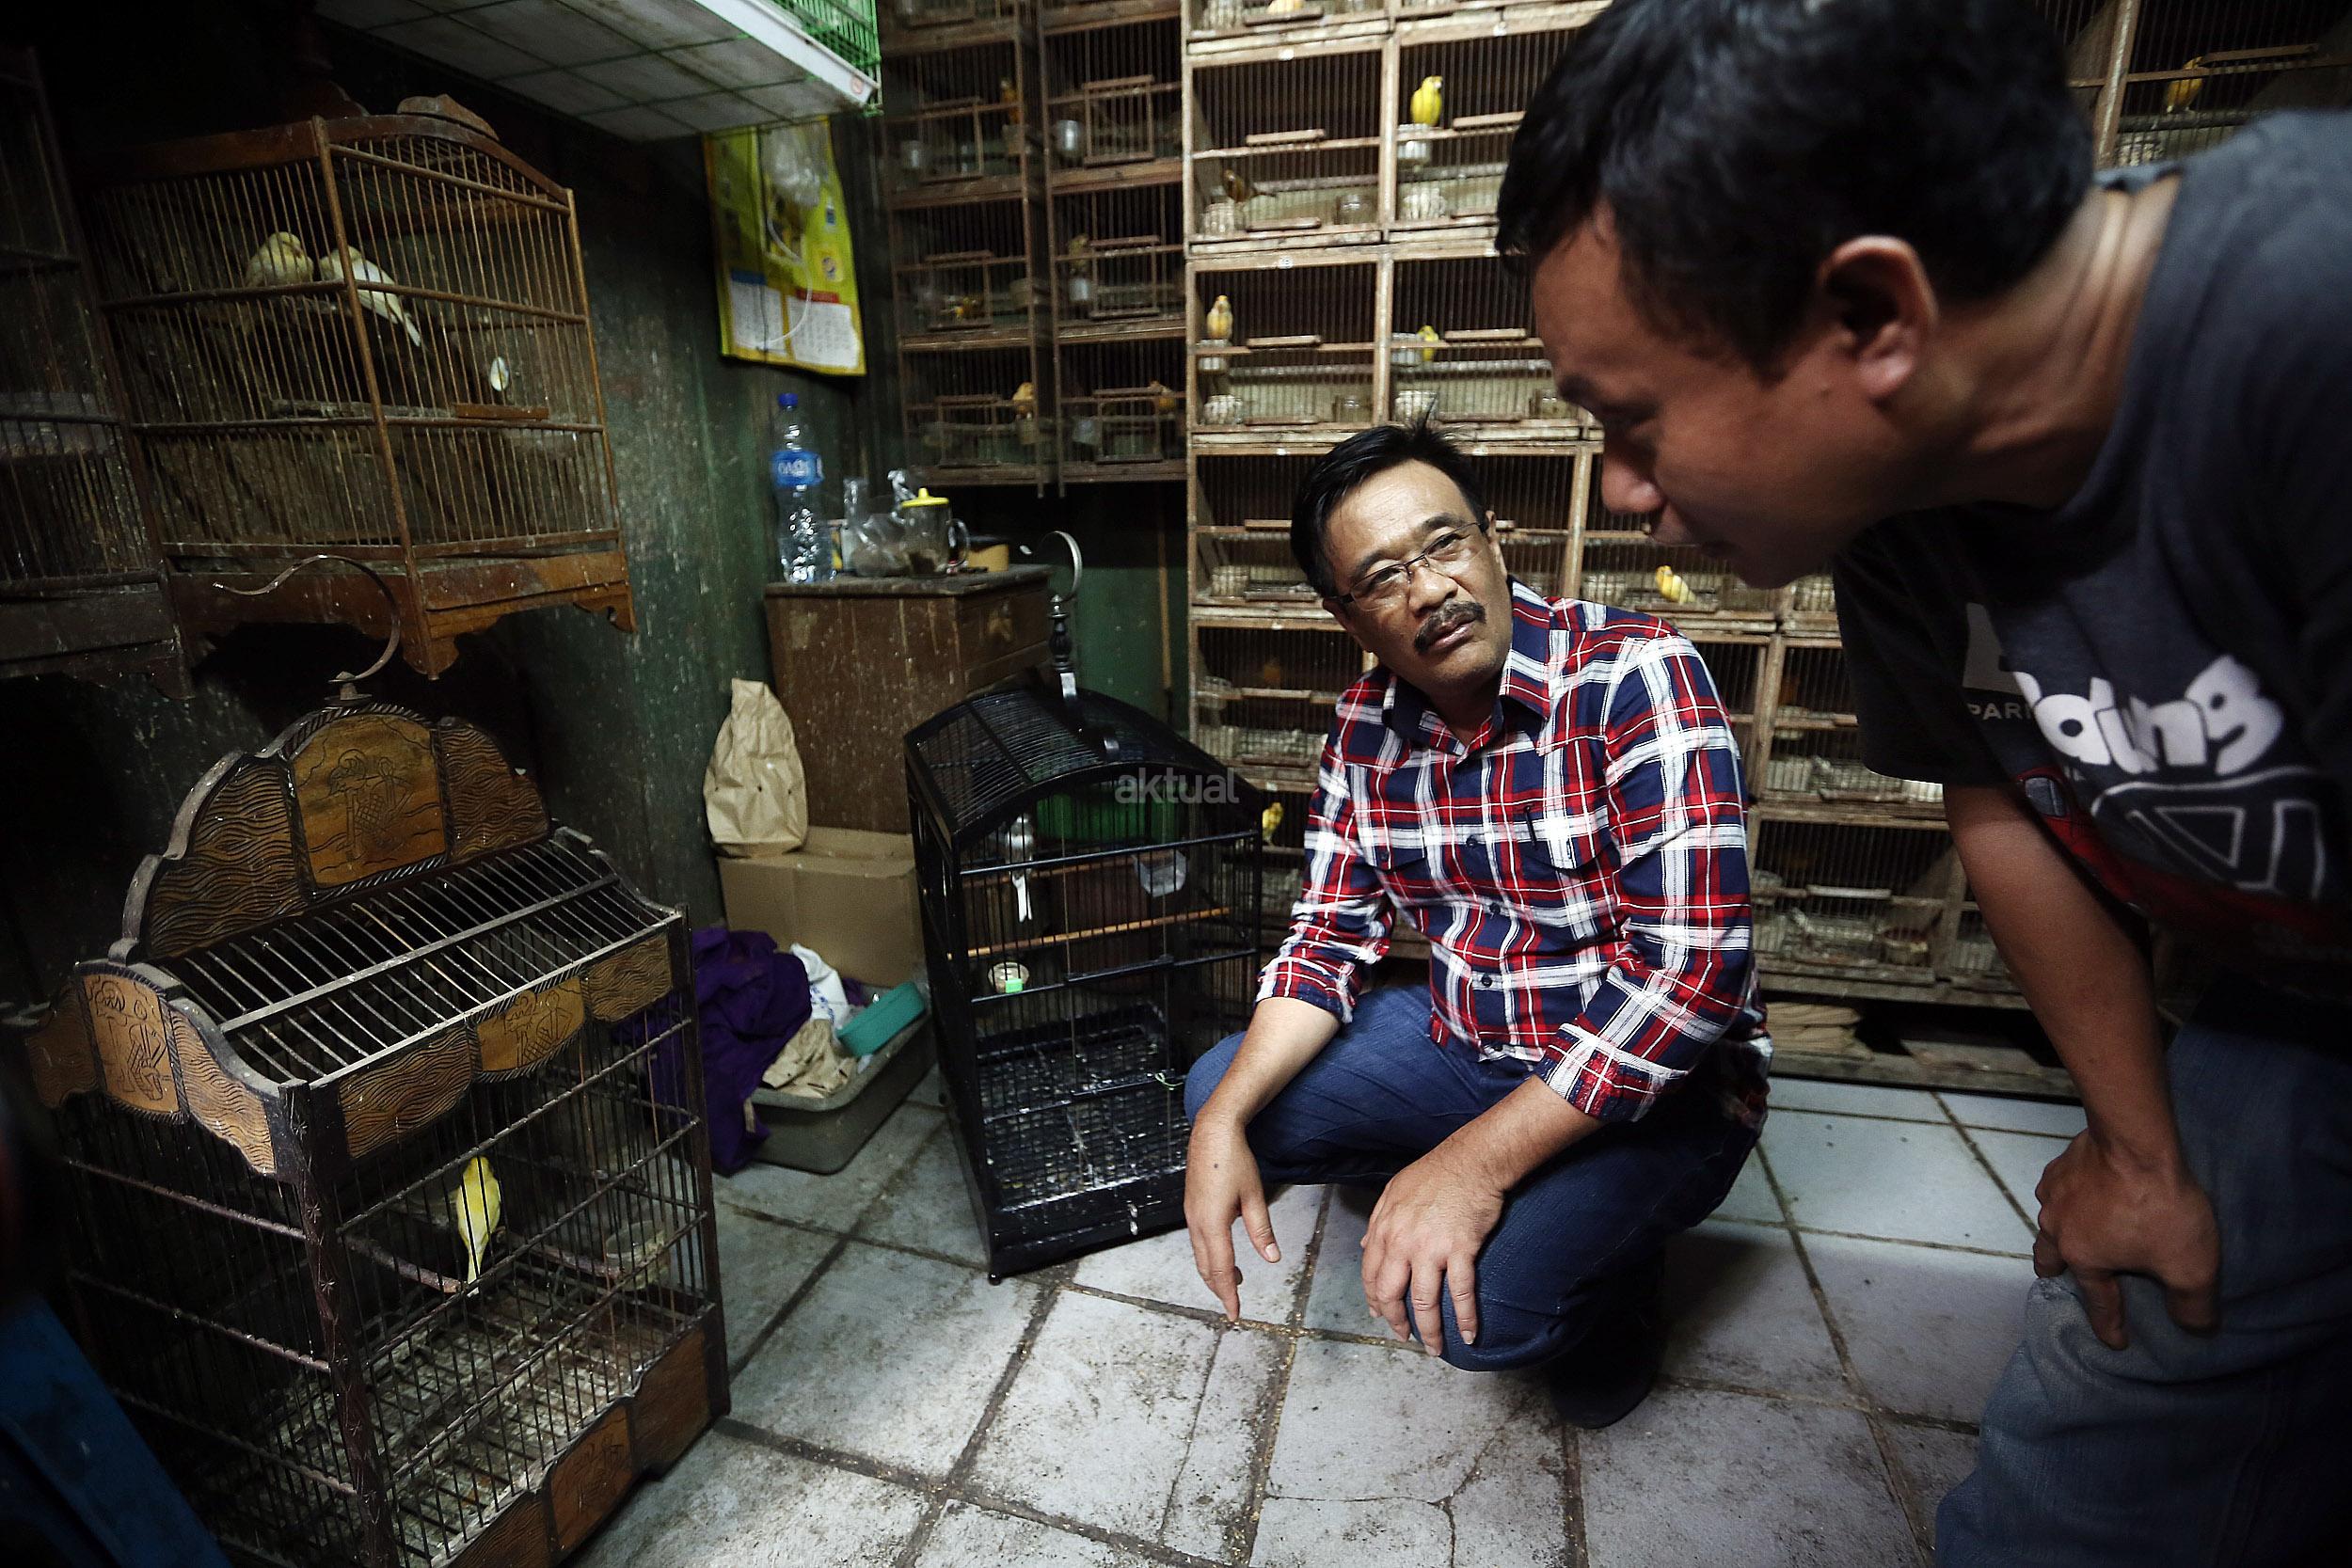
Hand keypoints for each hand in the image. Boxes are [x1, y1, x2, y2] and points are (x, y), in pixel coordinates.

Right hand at [1185, 1114, 1277, 1321]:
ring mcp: (1191, 1215)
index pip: (1222, 1270)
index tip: (1235, 1315)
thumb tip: (1272, 1258)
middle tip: (1233, 1307)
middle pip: (1207, 1268)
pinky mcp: (1191, 1208)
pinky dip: (1210, 1256)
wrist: (1211, 1131)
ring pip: (1200, 1256)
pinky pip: (1198, 1241)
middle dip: (1220, 1289)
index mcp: (1213, 1223)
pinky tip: (1222, 1255)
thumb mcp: (1254, 1195)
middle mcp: (1197, 1223)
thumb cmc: (1234, 1159)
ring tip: (1234, 1284)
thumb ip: (1262, 1230)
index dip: (1229, 1295)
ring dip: (1215, 1273)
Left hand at [1362, 1148, 1503, 1353]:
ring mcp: (1430, 1248)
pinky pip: (1461, 1293)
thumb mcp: (1394, 1192)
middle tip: (1403, 1336)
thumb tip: (1365, 1245)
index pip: (1371, 1274)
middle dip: (1395, 1321)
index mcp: (1384, 1228)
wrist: (1472, 1160)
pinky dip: (1466, 1318)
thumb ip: (1377, 1222)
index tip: (1379, 1315)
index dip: (1374, 1299)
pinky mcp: (1460, 1250)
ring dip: (1429, 1330)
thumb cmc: (1436, 1173)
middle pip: (1392, 1294)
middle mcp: (1402, 1242)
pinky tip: (1469, 1334)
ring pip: (1424, 1301)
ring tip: (1434, 1348)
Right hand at [2031, 1130, 2219, 1349]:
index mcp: (2084, 1258)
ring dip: (2061, 1233)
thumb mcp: (2190, 1267)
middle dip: (2057, 1275)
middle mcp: (2058, 1229)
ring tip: (2078, 1231)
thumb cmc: (2159, 1207)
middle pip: (2049, 1260)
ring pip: (2048, 1223)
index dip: (2110, 1326)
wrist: (2136, 1140)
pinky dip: (2068, 1200)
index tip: (2116, 1343)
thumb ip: (2192, 1305)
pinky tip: (2084, 1193)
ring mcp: (2054, 1194)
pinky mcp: (2060, 1166)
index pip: (2098, 1302)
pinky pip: (2057, 1191)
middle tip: (2068, 1279)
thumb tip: (2194, 1328)